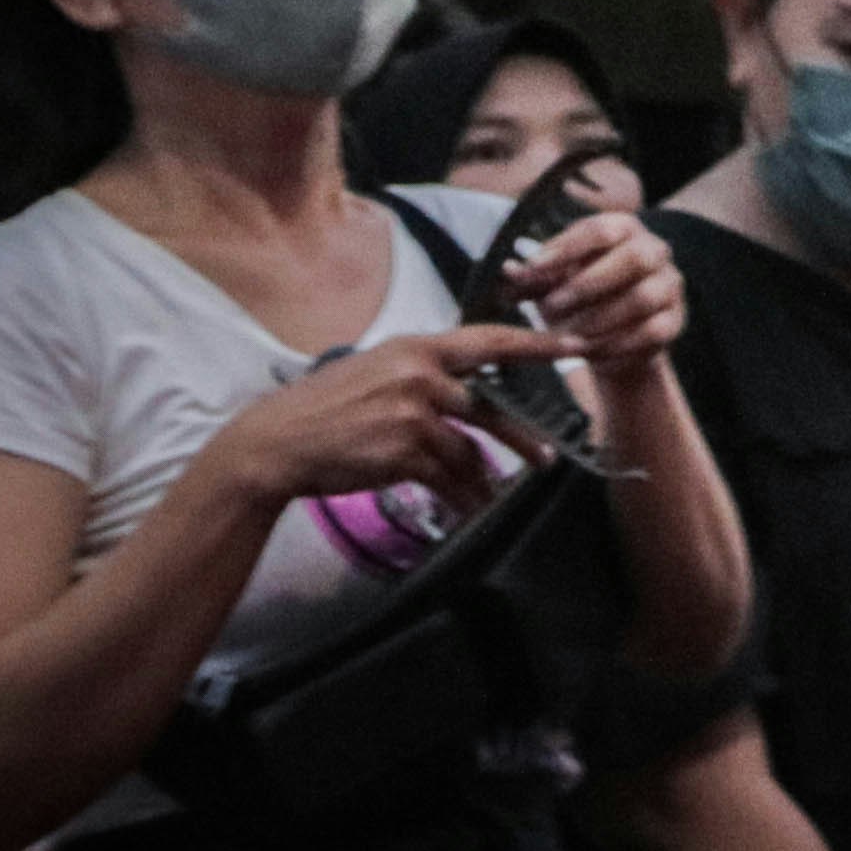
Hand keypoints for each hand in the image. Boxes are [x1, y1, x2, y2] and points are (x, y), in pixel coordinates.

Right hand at [190, 326, 551, 511]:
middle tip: (550, 455)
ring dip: (489, 478)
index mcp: (416, 347)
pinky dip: (463, 497)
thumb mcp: (374, 370)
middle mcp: (420, 375)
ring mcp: (413, 414)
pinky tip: (472, 509)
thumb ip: (421, 375)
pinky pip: (449, 478)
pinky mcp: (403, 452)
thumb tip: (463, 391)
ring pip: (470, 451)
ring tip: (503, 494)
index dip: (535, 344)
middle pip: (491, 407)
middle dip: (524, 435)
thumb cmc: (323, 408)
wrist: (276, 444)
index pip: (488, 340)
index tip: (575, 345)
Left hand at [508, 209, 686, 366]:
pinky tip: (589, 352)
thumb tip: (509, 270)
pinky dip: (616, 344)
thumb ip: (534, 278)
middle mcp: (654, 251)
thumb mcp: (551, 286)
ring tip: (568, 337)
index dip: (566, 247)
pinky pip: (651, 332)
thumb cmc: (577, 302)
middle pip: (635, 257)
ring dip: (601, 319)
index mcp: (623, 230)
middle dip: (590, 283)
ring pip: (644, 297)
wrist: (610, 342)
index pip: (600, 229)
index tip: (533, 267)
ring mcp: (669, 287)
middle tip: (552, 306)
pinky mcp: (673, 322)